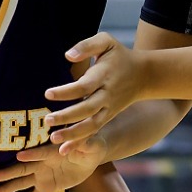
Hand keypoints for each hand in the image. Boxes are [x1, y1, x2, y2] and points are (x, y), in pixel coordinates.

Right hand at [0, 136, 105, 191]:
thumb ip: (83, 144)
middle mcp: (41, 163)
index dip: (32, 154)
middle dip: (4, 173)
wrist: (88, 153)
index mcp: (51, 151)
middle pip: (20, 169)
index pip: (41, 153)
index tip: (19, 155)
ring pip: (19, 184)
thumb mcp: (91, 145)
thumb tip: (71, 145)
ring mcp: (40, 176)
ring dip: (3, 189)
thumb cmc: (89, 145)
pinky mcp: (44, 188)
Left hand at [43, 32, 146, 150]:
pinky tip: (64, 151)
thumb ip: (87, 45)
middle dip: (67, 117)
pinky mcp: (107, 117)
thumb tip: (68, 55)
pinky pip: (93, 132)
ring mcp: (108, 109)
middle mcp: (107, 95)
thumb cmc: (118, 55)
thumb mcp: (106, 41)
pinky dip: (80, 142)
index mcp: (104, 76)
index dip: (67, 91)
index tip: (48, 94)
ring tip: (53, 139)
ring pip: (91, 125)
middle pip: (87, 109)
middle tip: (48, 121)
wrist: (144, 74)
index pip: (84, 86)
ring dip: (73, 134)